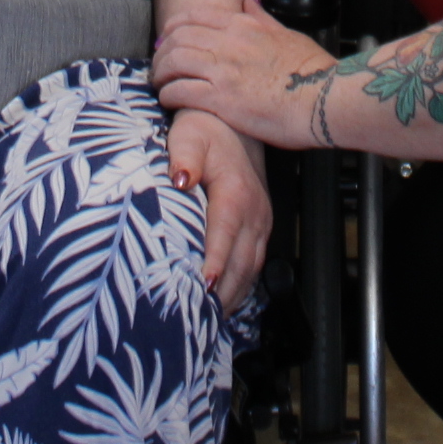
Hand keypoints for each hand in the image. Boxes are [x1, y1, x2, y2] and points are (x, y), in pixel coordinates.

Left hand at [151, 0, 341, 154]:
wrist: (327, 98)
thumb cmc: (313, 71)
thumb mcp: (287, 34)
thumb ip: (263, 18)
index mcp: (244, 26)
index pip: (195, 16)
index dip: (173, 26)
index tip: (166, 38)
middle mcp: (229, 43)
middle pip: (178, 37)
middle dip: (161, 50)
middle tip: (158, 63)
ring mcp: (224, 70)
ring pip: (173, 61)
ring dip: (160, 71)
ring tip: (158, 82)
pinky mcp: (222, 99)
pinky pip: (181, 90)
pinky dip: (168, 93)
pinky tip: (167, 99)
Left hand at [165, 108, 272, 304]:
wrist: (233, 124)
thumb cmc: (206, 130)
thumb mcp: (189, 135)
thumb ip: (184, 156)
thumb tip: (181, 180)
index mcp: (235, 194)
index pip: (225, 235)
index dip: (215, 264)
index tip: (202, 288)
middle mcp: (254, 212)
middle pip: (241, 262)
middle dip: (221, 292)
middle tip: (198, 318)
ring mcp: (261, 221)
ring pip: (250, 268)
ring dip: (232, 295)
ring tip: (207, 319)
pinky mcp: (260, 227)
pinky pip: (254, 263)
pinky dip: (240, 285)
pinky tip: (223, 300)